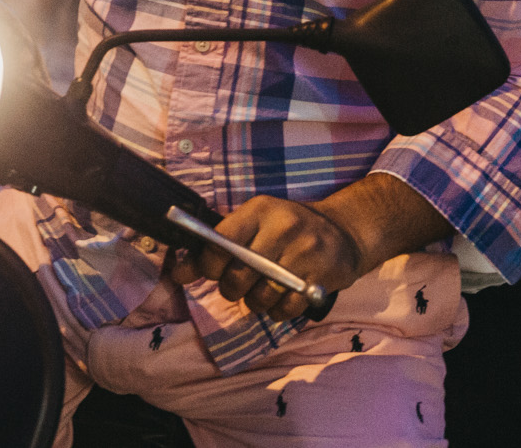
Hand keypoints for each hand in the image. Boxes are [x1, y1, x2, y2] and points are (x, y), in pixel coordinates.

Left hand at [170, 194, 360, 321]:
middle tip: (240, 283)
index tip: (212, 270)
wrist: (343, 231)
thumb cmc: (287, 228)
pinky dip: (278, 311)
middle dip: (232, 288)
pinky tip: (283, 297)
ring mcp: (305, 254)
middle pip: (238, 277)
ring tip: (264, 289)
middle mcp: (283, 228)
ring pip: (260, 297)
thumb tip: (177, 273)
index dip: (208, 265)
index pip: (221, 242)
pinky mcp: (321, 278)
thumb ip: (216, 247)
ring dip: (256, 301)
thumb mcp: (254, 225)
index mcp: (260, 210)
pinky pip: (285, 310)